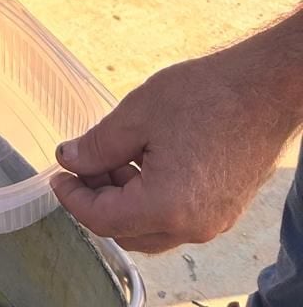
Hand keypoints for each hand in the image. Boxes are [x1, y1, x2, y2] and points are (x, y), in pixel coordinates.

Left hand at [52, 49, 295, 252]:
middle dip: (96, 201)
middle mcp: (192, 226)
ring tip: (110, 157)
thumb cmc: (205, 97)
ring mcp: (212, 222)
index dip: (73, 198)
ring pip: (151, 228)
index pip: (103, 220)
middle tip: (81, 165)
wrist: (262, 90)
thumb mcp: (136, 114)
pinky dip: (150, 199)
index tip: (58, 175)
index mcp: (166, 206)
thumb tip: (69, 160)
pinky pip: (176, 218)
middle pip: (126, 232)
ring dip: (123, 200)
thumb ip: (97, 145)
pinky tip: (141, 161)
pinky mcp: (222, 210)